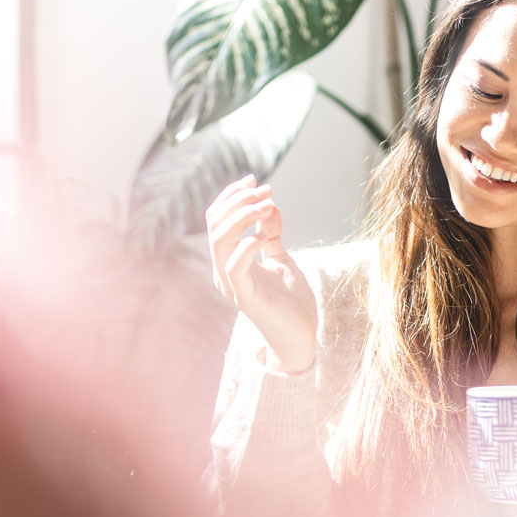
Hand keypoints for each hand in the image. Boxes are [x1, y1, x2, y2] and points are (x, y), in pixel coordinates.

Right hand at [206, 174, 317, 372]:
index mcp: (229, 260)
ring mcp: (232, 285)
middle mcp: (224, 270)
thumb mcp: (281, 258)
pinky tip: (264, 235)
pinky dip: (246, 246)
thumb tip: (269, 205)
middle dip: (238, 201)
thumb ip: (271, 233)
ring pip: (219, 241)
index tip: (256, 180)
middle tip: (265, 190)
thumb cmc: (290, 301)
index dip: (232, 196)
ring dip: (242, 217)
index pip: (217, 219)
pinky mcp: (245, 298)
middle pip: (215, 225)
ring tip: (265, 205)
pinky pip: (234, 267)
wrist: (301, 336)